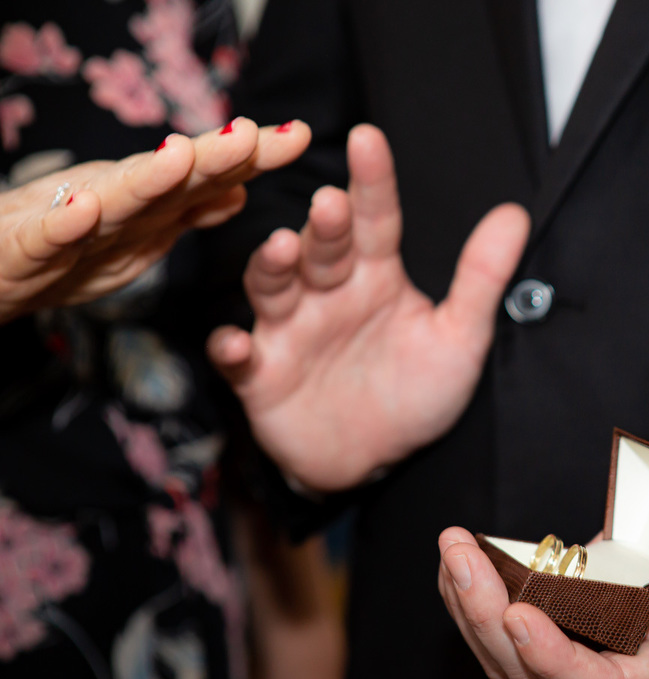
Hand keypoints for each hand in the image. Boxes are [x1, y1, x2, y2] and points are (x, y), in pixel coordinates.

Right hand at [0, 118, 310, 321]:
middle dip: (211, 158)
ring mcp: (71, 228)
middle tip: (251, 135)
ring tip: (180, 157)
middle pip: (171, 180)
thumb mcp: (135, 236)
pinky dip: (64, 225)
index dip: (253, 157)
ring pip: (115, 203)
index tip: (301, 136)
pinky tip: (85, 209)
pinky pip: (47, 241)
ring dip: (148, 179)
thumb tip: (241, 193)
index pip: (208, 176)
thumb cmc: (60, 245)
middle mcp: (115, 206)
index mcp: (147, 207)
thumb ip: (184, 213)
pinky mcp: (23, 253)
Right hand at [208, 124, 529, 491]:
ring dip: (272, 268)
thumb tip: (514, 215)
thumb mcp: (459, 339)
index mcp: (375, 276)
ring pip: (273, 289)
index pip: (375, 220)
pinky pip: (239, 360)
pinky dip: (231, 351)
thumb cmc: (415, 392)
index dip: (372, 182)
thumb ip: (481, 279)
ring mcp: (289, 331)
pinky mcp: (261, 376)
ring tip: (283, 249)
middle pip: (323, 250)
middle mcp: (328, 293)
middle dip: (323, 226)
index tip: (368, 137)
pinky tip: (236, 343)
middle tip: (330, 203)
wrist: (374, 462)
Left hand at [436, 459, 648, 678]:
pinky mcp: (566, 622)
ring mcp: (592, 648)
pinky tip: (463, 556)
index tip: (518, 615)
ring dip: (471, 609)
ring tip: (454, 549)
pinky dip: (476, 597)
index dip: (559, 665)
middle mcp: (628, 667)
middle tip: (463, 558)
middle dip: (490, 624)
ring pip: (513, 662)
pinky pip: (507, 631)